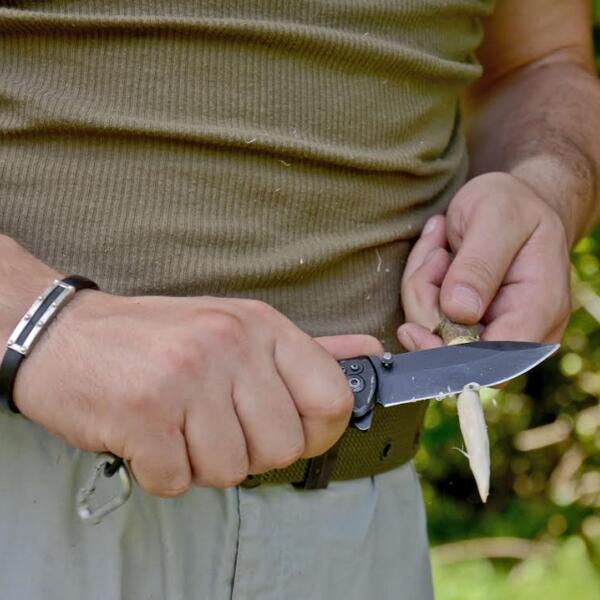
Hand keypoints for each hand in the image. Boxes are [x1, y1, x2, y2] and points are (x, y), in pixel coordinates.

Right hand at [14, 292, 381, 495]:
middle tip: (210, 424)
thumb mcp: (237, 329)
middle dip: (248, 451)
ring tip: (176, 425)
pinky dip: (161, 471)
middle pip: (283, 448)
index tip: (286, 431)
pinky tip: (147, 435)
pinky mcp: (145, 414)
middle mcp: (231, 345)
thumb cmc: (159, 339)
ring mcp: (188, 378)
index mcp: (262, 326)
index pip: (334, 398)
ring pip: (232, 471)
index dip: (316, 432)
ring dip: (200, 462)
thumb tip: (369, 352)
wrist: (66, 334)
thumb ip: (307, 351)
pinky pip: (178, 481)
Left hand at [398, 172, 570, 350]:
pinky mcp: (463, 324)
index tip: (412, 329)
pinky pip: (424, 317)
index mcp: (538, 308)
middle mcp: (517, 329)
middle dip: (425, 302)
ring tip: (440, 248)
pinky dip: (419, 286)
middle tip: (436, 254)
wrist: (515, 203)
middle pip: (451, 350)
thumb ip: (479, 265)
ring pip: (430, 332)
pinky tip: (436, 257)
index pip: (494, 362)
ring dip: (420, 286)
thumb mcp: (497, 219)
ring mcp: (489, 329)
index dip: (448, 355)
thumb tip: (459, 313)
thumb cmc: (513, 205)